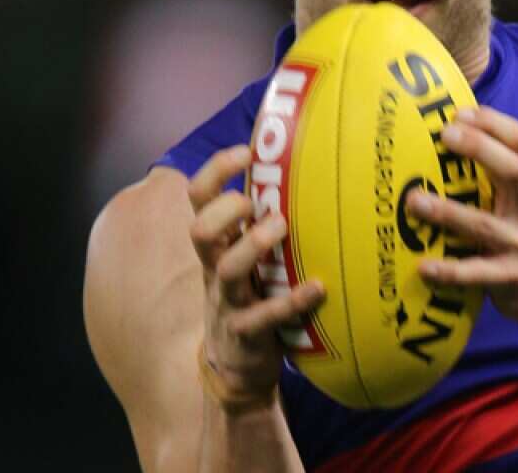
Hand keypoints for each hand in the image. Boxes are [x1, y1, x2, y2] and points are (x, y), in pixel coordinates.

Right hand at [187, 145, 325, 409]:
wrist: (237, 366)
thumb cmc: (252, 297)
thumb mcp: (250, 258)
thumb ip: (263, 223)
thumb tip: (308, 174)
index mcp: (217, 246)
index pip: (199, 198)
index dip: (216, 171)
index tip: (246, 152)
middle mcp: (215, 270)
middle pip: (200, 230)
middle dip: (227, 209)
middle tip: (257, 203)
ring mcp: (228, 302)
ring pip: (228, 269)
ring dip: (254, 244)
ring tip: (282, 228)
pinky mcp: (246, 333)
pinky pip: (264, 317)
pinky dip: (292, 301)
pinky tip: (318, 288)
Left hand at [411, 107, 517, 326]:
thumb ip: (494, 181)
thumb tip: (442, 148)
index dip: (492, 123)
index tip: (460, 113)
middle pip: (511, 169)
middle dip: (480, 148)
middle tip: (445, 135)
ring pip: (485, 224)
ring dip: (448, 212)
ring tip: (414, 202)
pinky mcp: (510, 280)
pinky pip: (477, 274)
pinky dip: (449, 270)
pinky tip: (424, 267)